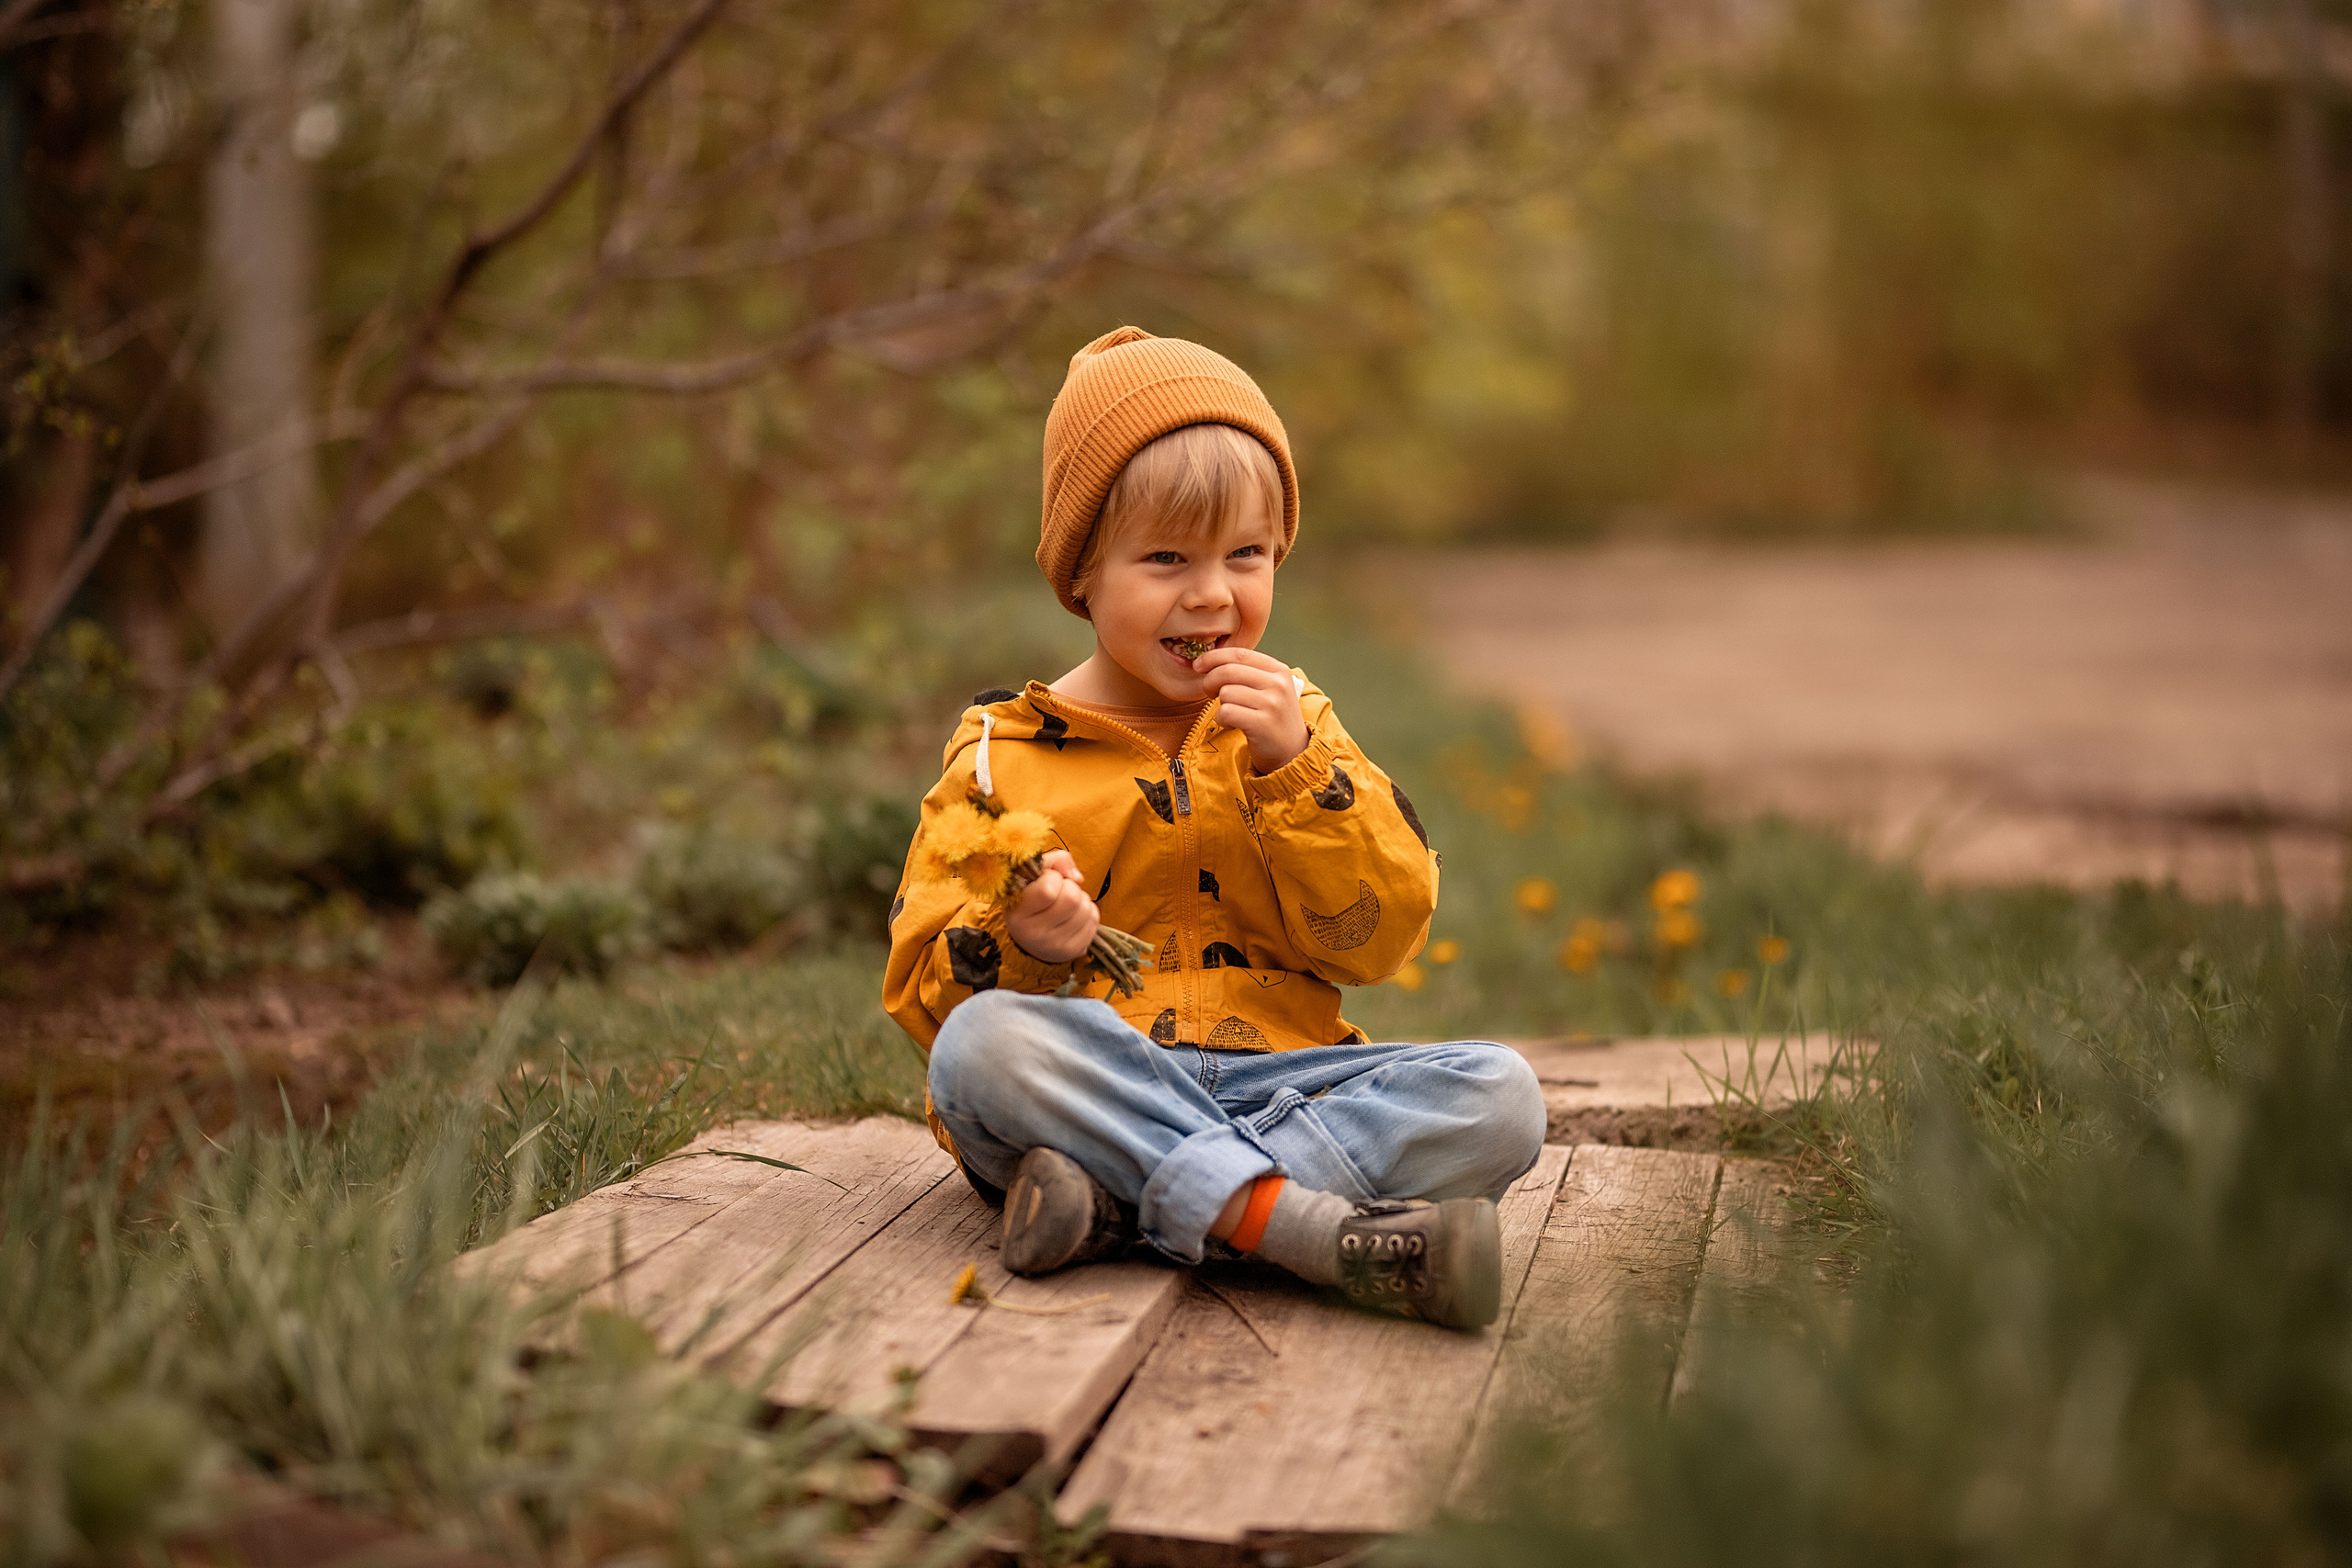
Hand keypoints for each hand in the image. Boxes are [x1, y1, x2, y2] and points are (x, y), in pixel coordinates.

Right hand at [1006, 848, 1098, 962]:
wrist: (1030, 937)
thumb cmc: (1032, 898)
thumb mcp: (1032, 875)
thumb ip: (1054, 861)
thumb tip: (1078, 878)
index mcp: (1016, 912)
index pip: (1048, 889)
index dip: (1053, 877)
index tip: (1046, 881)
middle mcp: (1032, 933)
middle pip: (1072, 897)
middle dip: (1070, 887)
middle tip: (1060, 892)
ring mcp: (1054, 945)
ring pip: (1085, 908)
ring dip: (1081, 899)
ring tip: (1067, 904)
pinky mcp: (1073, 951)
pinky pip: (1094, 920)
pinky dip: (1088, 912)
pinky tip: (1074, 916)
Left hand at [1194, 646, 1309, 773]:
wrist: (1292, 752)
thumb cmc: (1271, 718)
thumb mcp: (1269, 688)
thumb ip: (1246, 672)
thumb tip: (1207, 660)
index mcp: (1279, 670)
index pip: (1239, 654)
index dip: (1213, 657)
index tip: (1198, 665)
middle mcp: (1278, 684)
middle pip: (1228, 671)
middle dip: (1209, 681)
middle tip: (1210, 693)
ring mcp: (1272, 704)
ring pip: (1226, 693)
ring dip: (1220, 705)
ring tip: (1232, 714)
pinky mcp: (1263, 724)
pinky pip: (1226, 712)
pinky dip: (1222, 719)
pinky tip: (1232, 724)